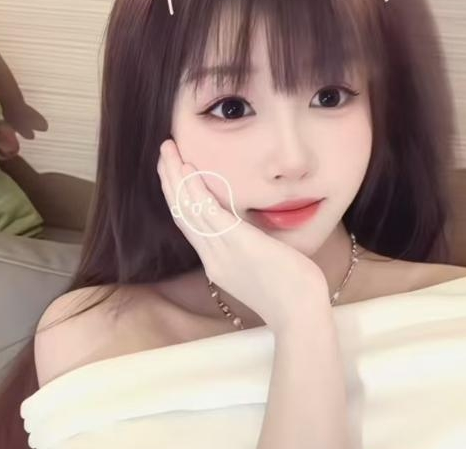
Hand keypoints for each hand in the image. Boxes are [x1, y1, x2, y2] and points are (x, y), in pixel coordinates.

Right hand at [156, 138, 327, 333]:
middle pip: (181, 213)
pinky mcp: (237, 242)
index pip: (189, 226)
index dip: (178, 198)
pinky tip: (189, 167)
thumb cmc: (292, 294)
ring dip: (175, 176)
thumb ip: (251, 250)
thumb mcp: (262, 269)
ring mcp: (222, 250)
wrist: (300, 315)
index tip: (173, 174)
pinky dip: (195, 188)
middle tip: (164, 153)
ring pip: (187, 208)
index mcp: (217, 264)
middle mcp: (213, 257)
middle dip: (170, 180)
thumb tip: (256, 233)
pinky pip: (208, 210)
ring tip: (168, 151)